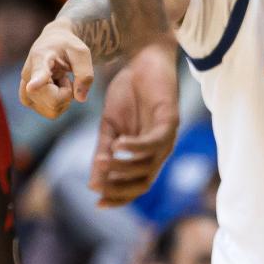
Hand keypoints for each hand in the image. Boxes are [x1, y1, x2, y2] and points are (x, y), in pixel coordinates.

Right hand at [19, 18, 94, 118]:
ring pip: (52, 110)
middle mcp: (28, 75)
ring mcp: (25, 90)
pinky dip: (60, 104)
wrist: (53, 44)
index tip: (32, 86)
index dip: (37, 81)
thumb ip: (85, 73)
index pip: (39, 72)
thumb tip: (80, 99)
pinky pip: (51, 113)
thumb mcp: (82, 52)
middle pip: (53, 100)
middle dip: (68, 92)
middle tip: (65, 75)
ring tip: (60, 80)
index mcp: (41, 57)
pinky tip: (56, 89)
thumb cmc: (68, 47)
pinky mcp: (28, 100)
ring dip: (63, 99)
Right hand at [89, 38, 178, 207]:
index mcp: (145, 155)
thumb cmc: (128, 92)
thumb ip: (103, 151)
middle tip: (97, 186)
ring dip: (122, 166)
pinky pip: (154, 142)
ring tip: (102, 160)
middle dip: (119, 188)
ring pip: (147, 165)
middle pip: (143, 183)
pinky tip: (118, 144)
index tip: (97, 203)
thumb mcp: (109, 126)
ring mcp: (167, 137)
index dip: (118, 198)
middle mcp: (159, 151)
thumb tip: (93, 183)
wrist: (142, 60)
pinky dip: (135, 147)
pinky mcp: (171, 121)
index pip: (136, 186)